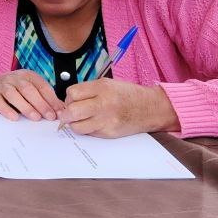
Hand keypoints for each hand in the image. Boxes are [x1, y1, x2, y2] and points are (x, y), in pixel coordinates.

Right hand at [0, 70, 61, 121]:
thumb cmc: (18, 91)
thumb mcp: (33, 91)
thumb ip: (46, 100)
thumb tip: (61, 112)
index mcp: (29, 76)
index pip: (42, 86)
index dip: (51, 99)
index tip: (58, 112)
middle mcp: (15, 78)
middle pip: (28, 89)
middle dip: (40, 104)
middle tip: (49, 116)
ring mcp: (3, 84)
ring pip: (13, 94)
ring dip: (25, 106)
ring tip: (35, 117)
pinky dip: (6, 109)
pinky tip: (14, 118)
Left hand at [60, 80, 179, 137]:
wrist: (151, 108)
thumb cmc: (128, 95)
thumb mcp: (108, 84)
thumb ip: (88, 90)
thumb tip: (68, 100)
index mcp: (102, 87)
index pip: (72, 93)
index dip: (68, 98)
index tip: (72, 100)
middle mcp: (104, 103)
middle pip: (71, 111)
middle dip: (66, 114)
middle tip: (69, 114)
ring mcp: (107, 120)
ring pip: (77, 127)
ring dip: (75, 124)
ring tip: (81, 120)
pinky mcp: (109, 133)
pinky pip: (89, 133)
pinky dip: (87, 130)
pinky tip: (94, 124)